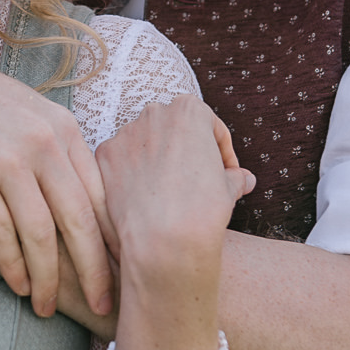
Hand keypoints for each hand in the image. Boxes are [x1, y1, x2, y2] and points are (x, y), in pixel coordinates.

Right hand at [0, 53, 114, 319]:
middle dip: (94, 272)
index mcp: (64, 129)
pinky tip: (17, 286)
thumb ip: (58, 151)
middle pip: (79, 222)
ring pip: (40, 235)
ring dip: (47, 279)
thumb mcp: (29, 114)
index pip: (100, 197)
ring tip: (47, 306)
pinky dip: (11, 266)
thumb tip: (86, 200)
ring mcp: (6, 160)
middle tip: (102, 307)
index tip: (121, 274)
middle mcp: (42, 144)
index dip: (112, 243)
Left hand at [97, 96, 254, 280]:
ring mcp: (125, 133)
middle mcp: (154, 113)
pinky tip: (143, 198)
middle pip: (174, 129)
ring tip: (168, 193)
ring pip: (145, 143)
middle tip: (196, 180)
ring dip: (156, 161)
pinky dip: (131, 175)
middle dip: (185, 151)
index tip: (226, 173)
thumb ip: (234, 177)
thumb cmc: (202, 209)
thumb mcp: (229, 189)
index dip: (221, 151)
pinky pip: (121, 161)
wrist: (164, 238)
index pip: (209, 125)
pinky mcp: (105, 156)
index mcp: (189, 110)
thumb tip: (244, 180)